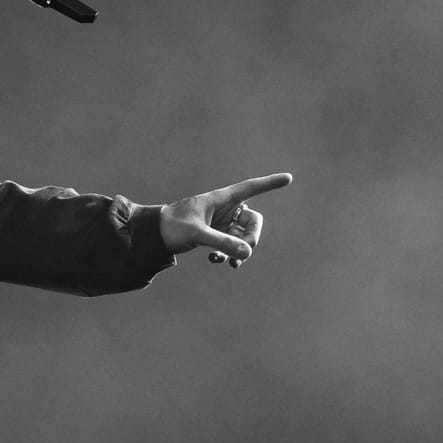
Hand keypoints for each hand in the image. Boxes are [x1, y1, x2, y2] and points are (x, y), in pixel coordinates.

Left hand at [159, 172, 292, 267]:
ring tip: (230, 264)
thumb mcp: (196, 234)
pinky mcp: (216, 235)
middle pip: (253, 221)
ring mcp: (221, 222)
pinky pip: (233, 244)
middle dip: (252, 237)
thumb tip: (248, 252)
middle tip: (243, 253)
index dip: (269, 183)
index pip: (250, 188)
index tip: (289, 178)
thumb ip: (222, 242)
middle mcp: (224, 209)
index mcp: (220, 199)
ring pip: (245, 236)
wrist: (153, 236)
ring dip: (241, 250)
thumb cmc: (171, 227)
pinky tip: (215, 260)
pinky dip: (229, 254)